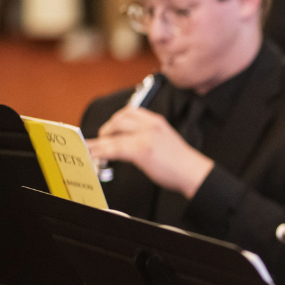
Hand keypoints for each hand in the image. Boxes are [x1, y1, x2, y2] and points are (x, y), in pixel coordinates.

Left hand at [87, 107, 213, 198]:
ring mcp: (144, 137)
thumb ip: (148, 136)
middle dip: (106, 130)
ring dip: (99, 143)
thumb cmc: (180, 162)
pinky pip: (114, 149)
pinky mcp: (140, 151)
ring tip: (91, 151)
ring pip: (113, 135)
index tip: (108, 128)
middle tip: (102, 141)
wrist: (193, 172)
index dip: (115, 120)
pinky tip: (94, 156)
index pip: (129, 112)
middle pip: (118, 119)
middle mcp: (149, 125)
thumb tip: (128, 142)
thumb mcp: (165, 139)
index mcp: (156, 121)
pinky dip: (100, 152)